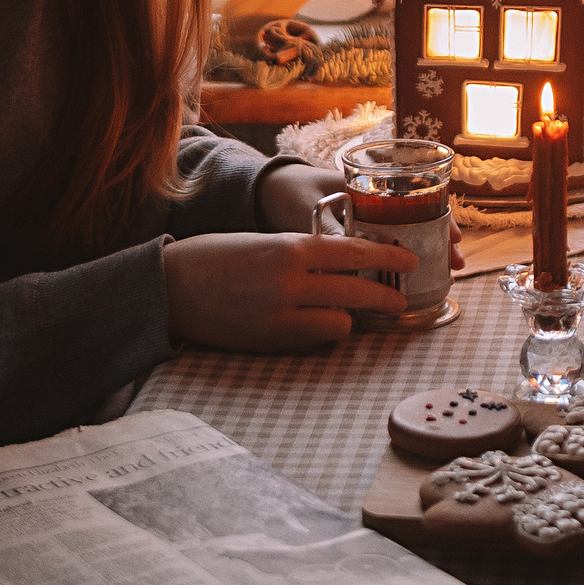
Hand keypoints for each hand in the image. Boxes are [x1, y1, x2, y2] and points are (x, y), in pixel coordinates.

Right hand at [162, 231, 415, 350]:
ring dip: (350, 319)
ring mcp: (282, 315)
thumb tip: (344, 266)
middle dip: (386, 297)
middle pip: (358, 291)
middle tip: (401, 302)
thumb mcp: (266, 243)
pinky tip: (319, 328)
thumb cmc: (218, 257)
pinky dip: (322, 335)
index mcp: (292, 247)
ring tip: (353, 316)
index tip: (410, 261)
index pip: (354, 251)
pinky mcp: (272, 341)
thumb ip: (304, 254)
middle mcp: (292, 281)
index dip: (388, 258)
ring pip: (341, 323)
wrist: (173, 287)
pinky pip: (315, 341)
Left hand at [258, 162, 463, 268]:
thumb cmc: (292, 193)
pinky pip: (388, 245)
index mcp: (369, 187)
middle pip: (421, 217)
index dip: (439, 221)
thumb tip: (353, 261)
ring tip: (447, 271)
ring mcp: (368, 216)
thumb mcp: (311, 211)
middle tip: (457, 264)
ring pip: (409, 232)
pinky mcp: (356, 234)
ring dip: (428, 250)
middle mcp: (375, 200)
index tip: (454, 241)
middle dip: (441, 239)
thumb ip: (329, 232)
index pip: (418, 200)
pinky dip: (402, 258)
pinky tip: (412, 276)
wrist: (268, 190)